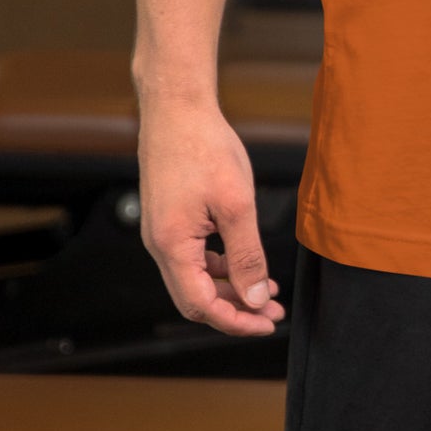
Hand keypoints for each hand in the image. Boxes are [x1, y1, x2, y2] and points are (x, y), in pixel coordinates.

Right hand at [138, 95, 284, 334]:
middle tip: (272, 311)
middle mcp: (159, 245)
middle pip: (196, 298)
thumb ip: (246, 255)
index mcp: (171, 247)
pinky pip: (192, 256)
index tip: (266, 323)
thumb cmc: (204, 147)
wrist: (177, 107)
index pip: (201, 305)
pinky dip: (219, 265)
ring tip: (266, 288)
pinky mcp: (168, 218)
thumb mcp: (236, 204)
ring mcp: (161, 232)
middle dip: (235, 308)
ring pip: (195, 277)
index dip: (235, 320)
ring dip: (229, 286)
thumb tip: (255, 298)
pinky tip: (244, 261)